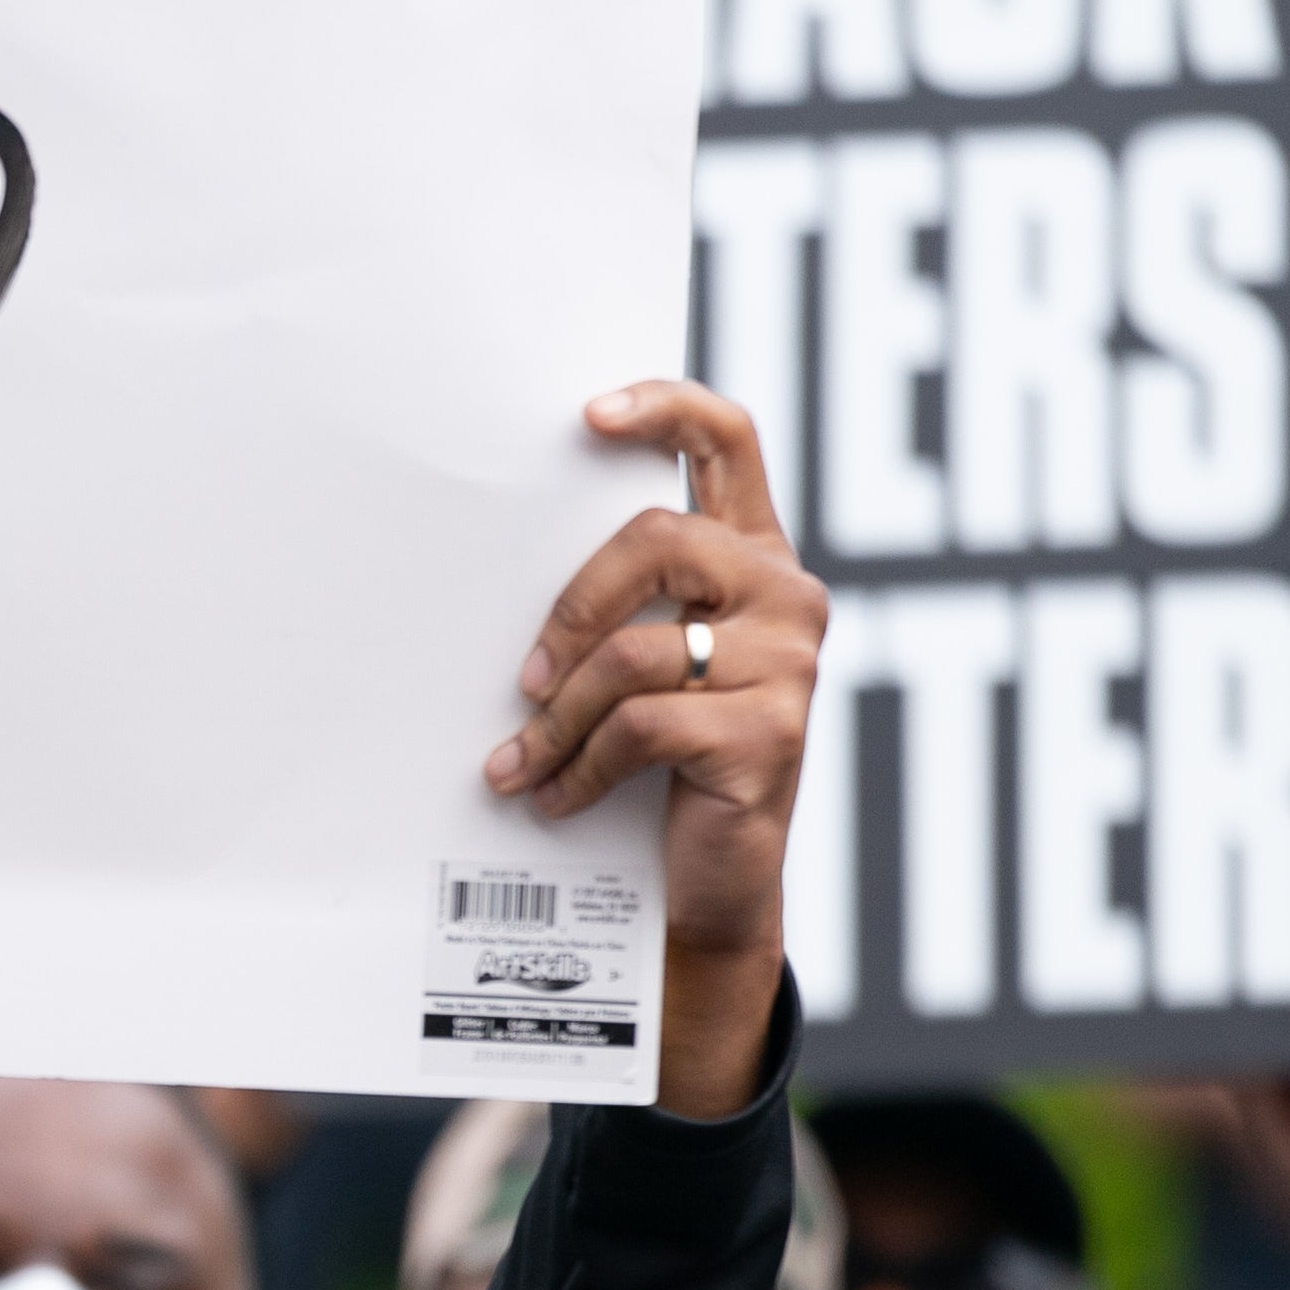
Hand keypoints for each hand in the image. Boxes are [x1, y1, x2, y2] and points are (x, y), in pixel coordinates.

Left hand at [488, 381, 824, 1119]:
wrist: (717, 880)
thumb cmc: (665, 758)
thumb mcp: (651, 664)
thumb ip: (626, 602)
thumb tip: (501, 562)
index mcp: (753, 556)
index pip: (729, 441)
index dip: (664, 409)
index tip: (589, 415)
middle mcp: (786, 594)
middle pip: (657, 540)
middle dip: (569, 607)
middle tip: (521, 679)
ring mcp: (788, 663)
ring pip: (634, 652)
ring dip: (557, 716)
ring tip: (520, 761)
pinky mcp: (770, 733)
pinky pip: (642, 726)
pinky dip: (580, 766)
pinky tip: (553, 797)